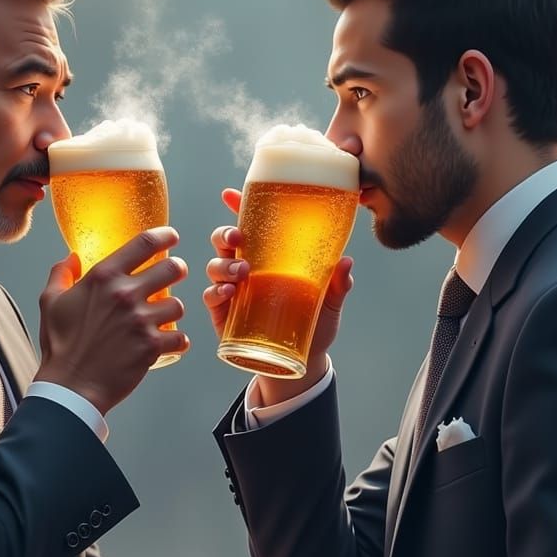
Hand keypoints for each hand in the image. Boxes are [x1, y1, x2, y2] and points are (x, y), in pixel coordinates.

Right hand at [36, 227, 188, 414]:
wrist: (70, 386)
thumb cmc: (60, 345)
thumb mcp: (50, 302)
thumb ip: (61, 274)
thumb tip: (72, 258)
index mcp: (103, 277)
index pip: (144, 243)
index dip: (164, 236)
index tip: (172, 237)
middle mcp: (125, 294)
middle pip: (172, 269)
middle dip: (177, 270)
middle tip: (175, 274)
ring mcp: (141, 321)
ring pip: (178, 305)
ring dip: (173, 310)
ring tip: (163, 316)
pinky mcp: (152, 346)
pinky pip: (180, 337)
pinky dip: (178, 341)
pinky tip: (169, 342)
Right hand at [204, 188, 353, 402]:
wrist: (301, 362)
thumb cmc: (314, 325)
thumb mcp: (330, 303)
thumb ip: (337, 284)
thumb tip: (346, 262)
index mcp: (270, 257)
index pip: (251, 225)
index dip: (237, 207)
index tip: (229, 194)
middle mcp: (248, 268)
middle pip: (225, 241)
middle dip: (225, 233)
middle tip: (238, 237)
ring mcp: (233, 290)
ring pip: (215, 265)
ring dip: (223, 264)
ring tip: (242, 273)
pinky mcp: (224, 314)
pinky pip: (211, 296)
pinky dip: (215, 291)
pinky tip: (228, 292)